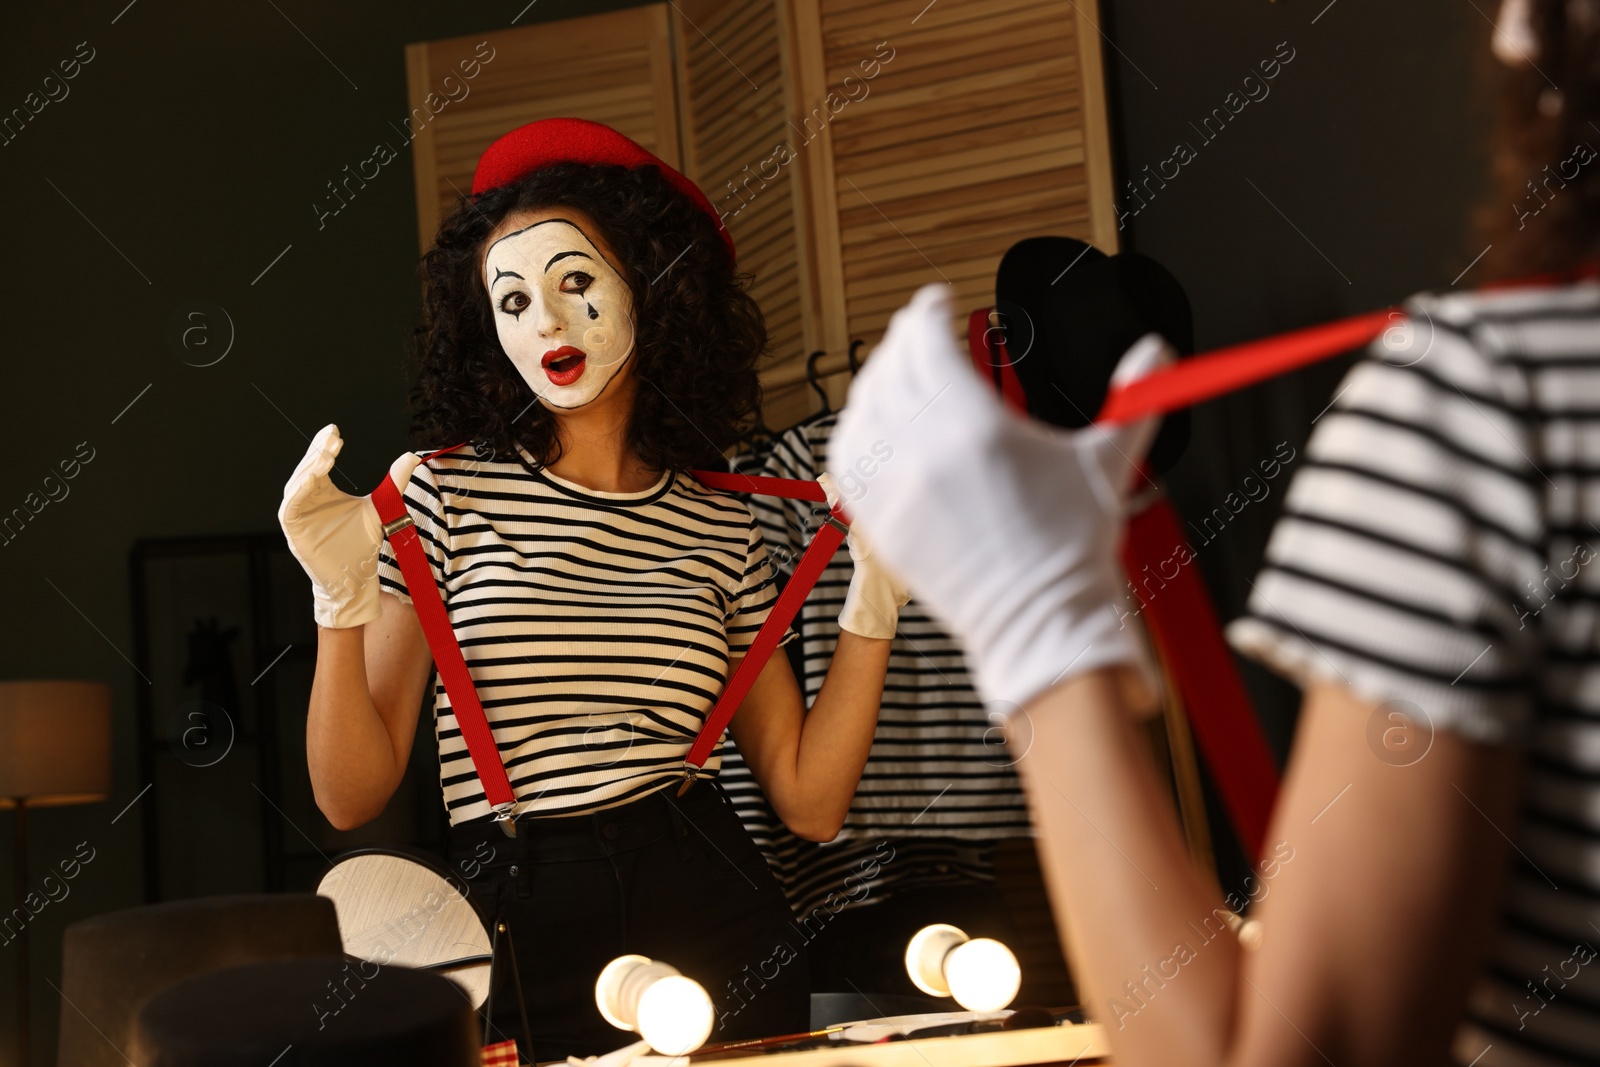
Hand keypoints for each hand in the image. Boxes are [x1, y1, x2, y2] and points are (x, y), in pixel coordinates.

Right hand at [277, 424, 421, 628]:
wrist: (355, 577)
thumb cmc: (361, 543)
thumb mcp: (380, 507)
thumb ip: (394, 483)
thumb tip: (411, 457)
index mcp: (322, 491)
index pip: (319, 462)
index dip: (324, 446)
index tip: (334, 430)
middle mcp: (307, 500)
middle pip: (307, 469)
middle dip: (317, 453)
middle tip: (331, 438)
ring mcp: (298, 515)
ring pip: (296, 485)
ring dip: (309, 469)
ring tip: (325, 456)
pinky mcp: (294, 531)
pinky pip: (291, 507)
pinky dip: (299, 492)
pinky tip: (312, 478)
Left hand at [826, 283, 1170, 714]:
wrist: (1038, 621)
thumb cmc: (1069, 550)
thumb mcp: (1104, 464)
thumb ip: (1132, 400)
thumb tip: (1158, 354)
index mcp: (976, 424)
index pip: (928, 341)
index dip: (927, 312)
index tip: (936, 301)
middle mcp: (925, 450)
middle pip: (892, 367)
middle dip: (903, 340)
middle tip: (915, 331)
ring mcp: (895, 487)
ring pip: (862, 408)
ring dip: (874, 380)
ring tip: (892, 372)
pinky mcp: (878, 521)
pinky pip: (846, 459)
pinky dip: (853, 431)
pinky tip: (869, 424)